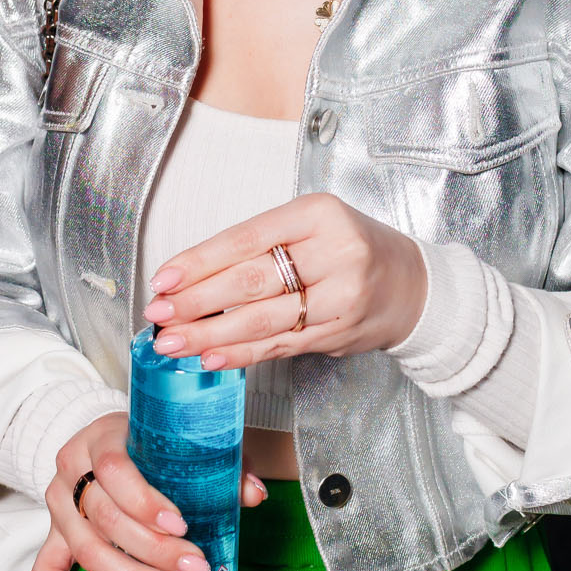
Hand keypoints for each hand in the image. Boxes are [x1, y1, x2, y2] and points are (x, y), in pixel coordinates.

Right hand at [32, 409, 269, 570]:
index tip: (182, 525)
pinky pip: (45, 569)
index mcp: (100, 436)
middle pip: (104, 516)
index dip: (145, 501)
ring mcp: (58, 504)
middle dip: (152, 550)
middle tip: (194, 568)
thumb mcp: (179, 439)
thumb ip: (218, 463)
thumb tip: (254, 495)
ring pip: (84, 547)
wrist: (104, 438)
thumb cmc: (149, 441)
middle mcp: (71, 469)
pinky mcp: (52, 534)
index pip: (113, 469)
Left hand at [141, 191, 427, 371]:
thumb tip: (189, 276)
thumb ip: (259, 245)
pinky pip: (280, 345)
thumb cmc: (349, 247)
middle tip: (158, 314)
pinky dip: (241, 353)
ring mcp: (340, 296)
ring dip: (210, 335)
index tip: (165, 278)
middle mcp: (334, 252)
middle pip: (252, 279)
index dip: (201, 260)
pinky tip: (211, 357)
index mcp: (319, 213)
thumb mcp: (312, 225)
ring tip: (172, 342)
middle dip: (197, 301)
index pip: (248, 237)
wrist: (412, 285)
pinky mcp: (338, 333)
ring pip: (263, 318)